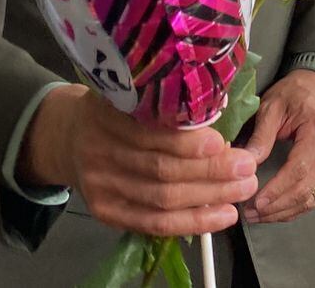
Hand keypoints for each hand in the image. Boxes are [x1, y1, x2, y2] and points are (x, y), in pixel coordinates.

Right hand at [18, 84, 257, 236]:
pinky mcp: (104, 210)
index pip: (149, 134)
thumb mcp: (129, 92)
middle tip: (246, 167)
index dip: (186, 142)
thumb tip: (220, 113)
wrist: (67, 136)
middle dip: (210, 171)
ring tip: (243, 189)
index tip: (222, 142)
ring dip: (209, 196)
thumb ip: (165, 103)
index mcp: (106, 113)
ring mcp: (99, 185)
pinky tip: (221, 215)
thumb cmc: (115, 111)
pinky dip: (192, 221)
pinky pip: (153, 223)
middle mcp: (98, 151)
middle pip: (160, 169)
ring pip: (161, 199)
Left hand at [241, 68, 314, 223]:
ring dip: (284, 211)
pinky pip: (311, 196)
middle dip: (277, 206)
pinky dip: (293, 209)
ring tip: (258, 215)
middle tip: (251, 212)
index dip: (278, 189)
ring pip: (309, 198)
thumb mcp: (272, 106)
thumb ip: (261, 135)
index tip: (258, 201)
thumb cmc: (295, 93)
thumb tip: (247, 161)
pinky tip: (274, 212)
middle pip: (305, 190)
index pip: (298, 169)